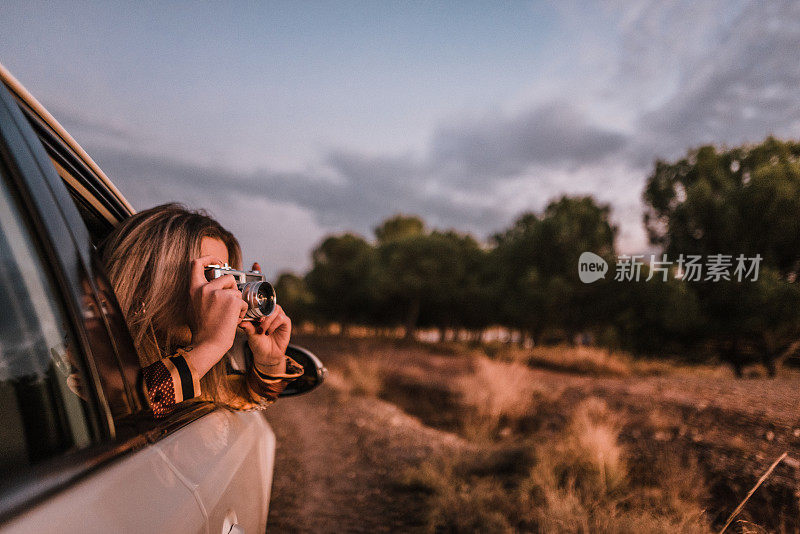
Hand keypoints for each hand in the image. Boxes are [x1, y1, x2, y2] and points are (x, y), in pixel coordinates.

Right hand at [187, 255, 248, 375]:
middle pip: (227, 277)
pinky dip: (241, 312)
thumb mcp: (194, 307)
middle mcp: (205, 288)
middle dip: (233, 289)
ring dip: (237, 303)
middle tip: (230, 304)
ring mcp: (218, 294)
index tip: (218, 261)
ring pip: (237, 291)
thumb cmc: (202, 330)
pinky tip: (233, 321)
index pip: (197, 263)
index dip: (209, 258)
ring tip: (230, 316)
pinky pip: (242, 302)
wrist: (207, 345)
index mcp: (194, 289)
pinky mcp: (231, 301)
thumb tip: (207, 283)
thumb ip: (200, 293)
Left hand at [239, 264, 291, 372]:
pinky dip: (272, 324)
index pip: (259, 291)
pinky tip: (266, 331)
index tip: (255, 263)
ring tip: (260, 328)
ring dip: (266, 320)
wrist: (265, 356)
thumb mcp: (247, 331)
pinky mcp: (286, 322)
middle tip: (258, 315)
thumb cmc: (256, 341)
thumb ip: (244, 324)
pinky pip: (280, 317)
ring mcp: (278, 314)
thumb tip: (238, 318)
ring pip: (274, 309)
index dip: (259, 276)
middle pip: (269, 299)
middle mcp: (269, 309)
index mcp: (259, 308)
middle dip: (264, 304)